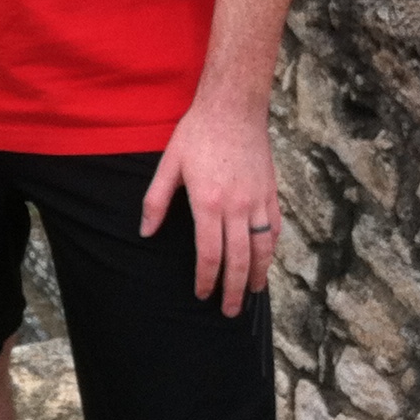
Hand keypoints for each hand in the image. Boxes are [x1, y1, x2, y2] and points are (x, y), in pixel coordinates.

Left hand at [141, 96, 279, 316]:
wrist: (233, 108)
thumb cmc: (197, 134)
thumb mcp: (168, 164)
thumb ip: (156, 201)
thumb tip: (146, 232)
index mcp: (208, 203)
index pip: (209, 254)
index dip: (206, 279)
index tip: (201, 294)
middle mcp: (236, 207)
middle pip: (239, 260)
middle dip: (234, 290)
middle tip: (230, 310)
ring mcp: (257, 201)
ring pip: (262, 249)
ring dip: (258, 276)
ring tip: (252, 294)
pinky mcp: (270, 193)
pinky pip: (274, 229)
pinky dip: (271, 250)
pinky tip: (266, 262)